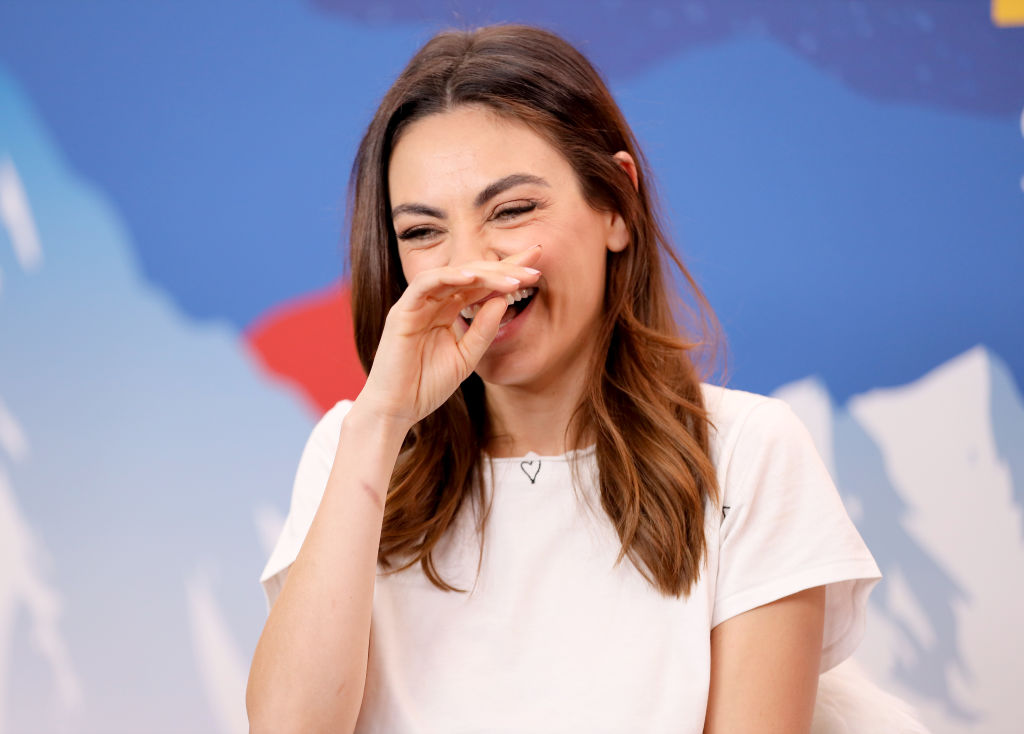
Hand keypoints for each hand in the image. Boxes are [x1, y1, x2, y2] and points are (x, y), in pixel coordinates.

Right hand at [355, 246, 542, 429]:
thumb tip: (503, 300)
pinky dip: (450, 277)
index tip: (538, 264)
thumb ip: (484, 330)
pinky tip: (474, 278)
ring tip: (514, 280)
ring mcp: (417, 304)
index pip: (481, 283)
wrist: (396, 409)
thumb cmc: (426, 385)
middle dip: (505, 269)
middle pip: (472, 274)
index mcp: (448, 310)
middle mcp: (434, 302)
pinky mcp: (402, 311)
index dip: (508, 272)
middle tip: (534, 268)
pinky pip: (426, 284)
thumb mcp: (466, 357)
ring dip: (485, 274)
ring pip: (453, 274)